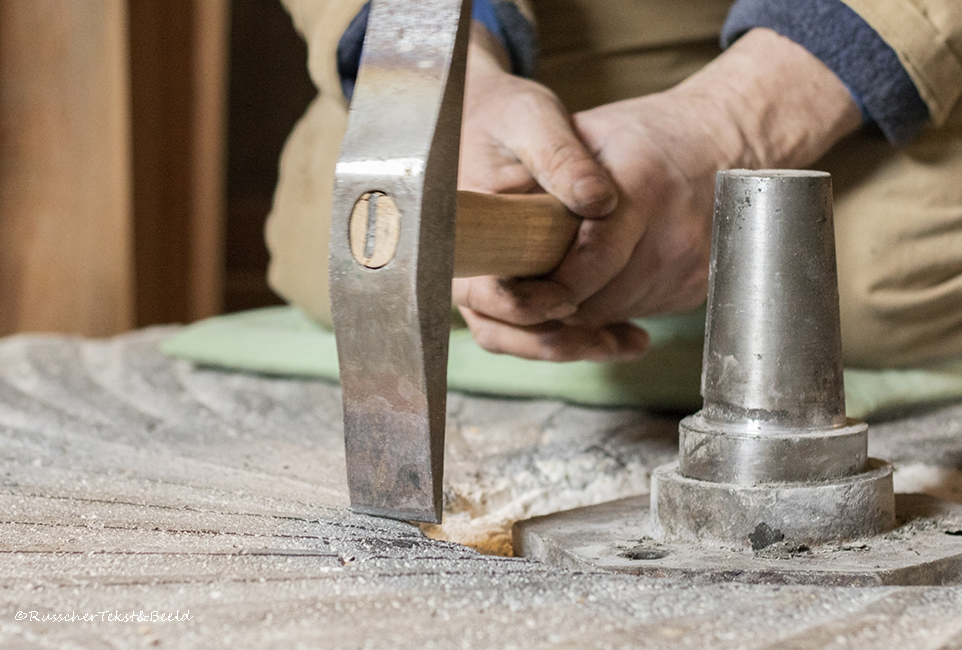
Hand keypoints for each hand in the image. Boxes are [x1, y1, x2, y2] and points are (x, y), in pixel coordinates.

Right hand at [455, 24, 649, 360]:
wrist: (489, 113)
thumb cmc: (502, 113)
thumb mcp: (532, 118)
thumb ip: (561, 157)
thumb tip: (600, 203)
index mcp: (459, 231)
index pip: (481, 292)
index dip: (523, 307)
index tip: (567, 302)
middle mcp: (467, 264)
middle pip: (501, 328)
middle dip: (558, 342)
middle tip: (614, 342)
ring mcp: (488, 276)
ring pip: (521, 333)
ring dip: (573, 344)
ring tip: (630, 342)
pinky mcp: (513, 279)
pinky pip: (538, 320)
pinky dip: (578, 329)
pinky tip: (624, 330)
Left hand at [455, 28, 861, 360]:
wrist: (722, 143)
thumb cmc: (644, 136)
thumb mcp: (589, 134)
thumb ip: (551, 178)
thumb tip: (506, 226)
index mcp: (644, 187)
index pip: (590, 262)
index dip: (549, 287)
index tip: (516, 290)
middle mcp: (676, 232)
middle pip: (598, 298)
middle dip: (555, 301)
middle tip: (524, 289)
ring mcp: (692, 265)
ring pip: (614, 312)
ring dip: (581, 306)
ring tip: (559, 277)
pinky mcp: (699, 287)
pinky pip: (639, 310)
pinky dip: (611, 303)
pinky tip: (601, 276)